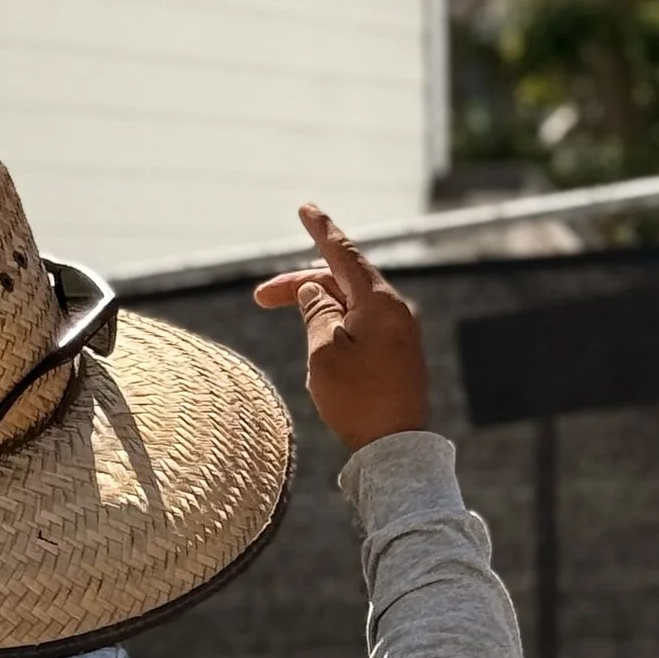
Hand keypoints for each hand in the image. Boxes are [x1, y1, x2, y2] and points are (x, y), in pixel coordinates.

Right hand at [252, 206, 430, 451]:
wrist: (395, 448)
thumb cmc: (358, 400)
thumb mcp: (323, 351)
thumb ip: (316, 311)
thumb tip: (316, 291)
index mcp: (380, 303)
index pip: (344, 254)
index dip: (321, 230)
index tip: (305, 208)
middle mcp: (394, 311)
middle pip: (341, 282)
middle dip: (301, 287)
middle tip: (260, 298)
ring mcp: (398, 333)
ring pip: (348, 308)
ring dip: (316, 318)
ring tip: (308, 363)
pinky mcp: (395, 354)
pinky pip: (358, 331)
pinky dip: (332, 336)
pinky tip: (322, 370)